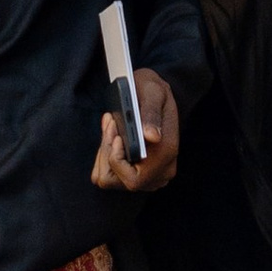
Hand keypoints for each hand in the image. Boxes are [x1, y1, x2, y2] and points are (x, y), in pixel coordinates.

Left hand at [92, 70, 180, 194]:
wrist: (157, 95)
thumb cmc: (153, 91)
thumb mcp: (153, 92)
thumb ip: (151, 113)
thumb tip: (152, 137)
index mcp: (167, 154)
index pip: (133, 179)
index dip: (116, 159)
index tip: (115, 133)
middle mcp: (161, 173)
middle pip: (116, 180)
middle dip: (107, 151)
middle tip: (111, 123)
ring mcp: (151, 178)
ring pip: (109, 179)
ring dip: (105, 152)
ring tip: (112, 126)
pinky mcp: (139, 175)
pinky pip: (110, 175)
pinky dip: (106, 155)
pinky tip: (113, 136)